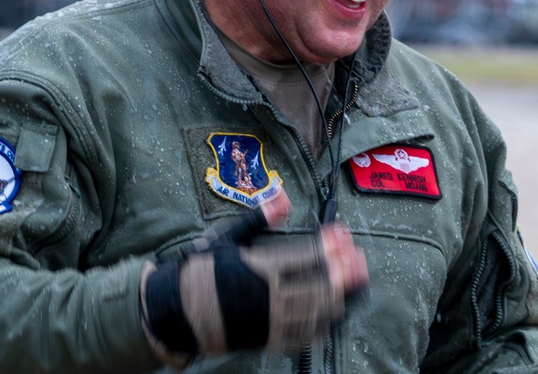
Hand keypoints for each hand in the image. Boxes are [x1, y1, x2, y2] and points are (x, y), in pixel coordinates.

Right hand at [140, 190, 367, 360]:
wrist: (177, 310)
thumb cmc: (202, 270)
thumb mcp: (228, 237)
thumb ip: (260, 218)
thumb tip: (283, 197)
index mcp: (262, 268)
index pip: (307, 256)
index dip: (329, 245)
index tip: (341, 233)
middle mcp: (271, 296)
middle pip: (320, 285)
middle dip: (344, 271)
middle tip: (360, 259)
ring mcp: (271, 321)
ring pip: (317, 311)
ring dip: (340, 295)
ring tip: (354, 282)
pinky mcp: (268, 340)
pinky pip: (304, 336)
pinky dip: (323, 324)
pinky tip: (334, 313)